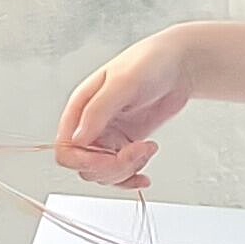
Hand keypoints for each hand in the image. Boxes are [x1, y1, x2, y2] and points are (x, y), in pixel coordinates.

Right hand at [52, 30, 195, 186]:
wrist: (179, 66)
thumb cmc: (149, 64)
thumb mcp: (123, 83)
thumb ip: (98, 110)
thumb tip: (77, 139)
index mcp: (80, 108)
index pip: (65, 149)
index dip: (85, 161)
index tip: (111, 156)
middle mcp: (89, 125)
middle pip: (84, 167)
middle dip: (112, 167)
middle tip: (137, 151)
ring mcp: (108, 137)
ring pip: (102, 174)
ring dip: (126, 170)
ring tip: (148, 148)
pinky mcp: (125, 145)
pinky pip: (119, 173)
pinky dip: (131, 179)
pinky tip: (145, 176)